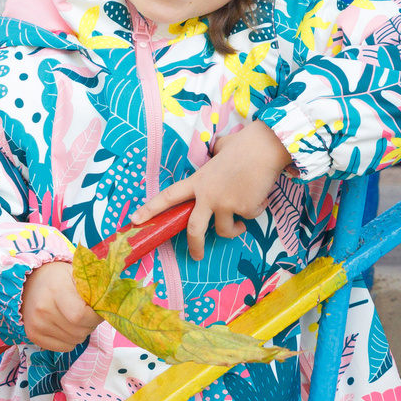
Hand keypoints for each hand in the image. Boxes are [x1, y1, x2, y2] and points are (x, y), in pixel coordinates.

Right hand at [21, 260, 101, 353]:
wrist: (29, 282)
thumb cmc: (59, 278)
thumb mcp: (77, 275)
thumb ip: (94, 290)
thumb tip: (111, 306)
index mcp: (56, 291)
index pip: (80, 316)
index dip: (94, 317)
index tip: (98, 311)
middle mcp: (43, 310)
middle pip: (79, 331)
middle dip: (90, 325)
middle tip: (89, 314)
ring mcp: (36, 325)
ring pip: (74, 341)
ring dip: (81, 332)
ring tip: (76, 318)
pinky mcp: (33, 336)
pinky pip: (64, 348)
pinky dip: (71, 340)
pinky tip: (66, 326)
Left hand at [140, 121, 291, 259]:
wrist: (265, 148)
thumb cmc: (245, 145)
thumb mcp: (221, 149)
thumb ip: (215, 156)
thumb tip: (219, 151)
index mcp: (198, 181)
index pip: (168, 197)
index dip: (150, 210)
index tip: (135, 220)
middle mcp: (208, 195)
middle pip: (194, 229)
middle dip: (194, 246)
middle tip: (197, 255)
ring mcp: (225, 204)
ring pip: (225, 231)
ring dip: (236, 229)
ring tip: (242, 224)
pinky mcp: (243, 209)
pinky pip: (250, 217)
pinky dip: (257, 209)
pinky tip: (260, 195)